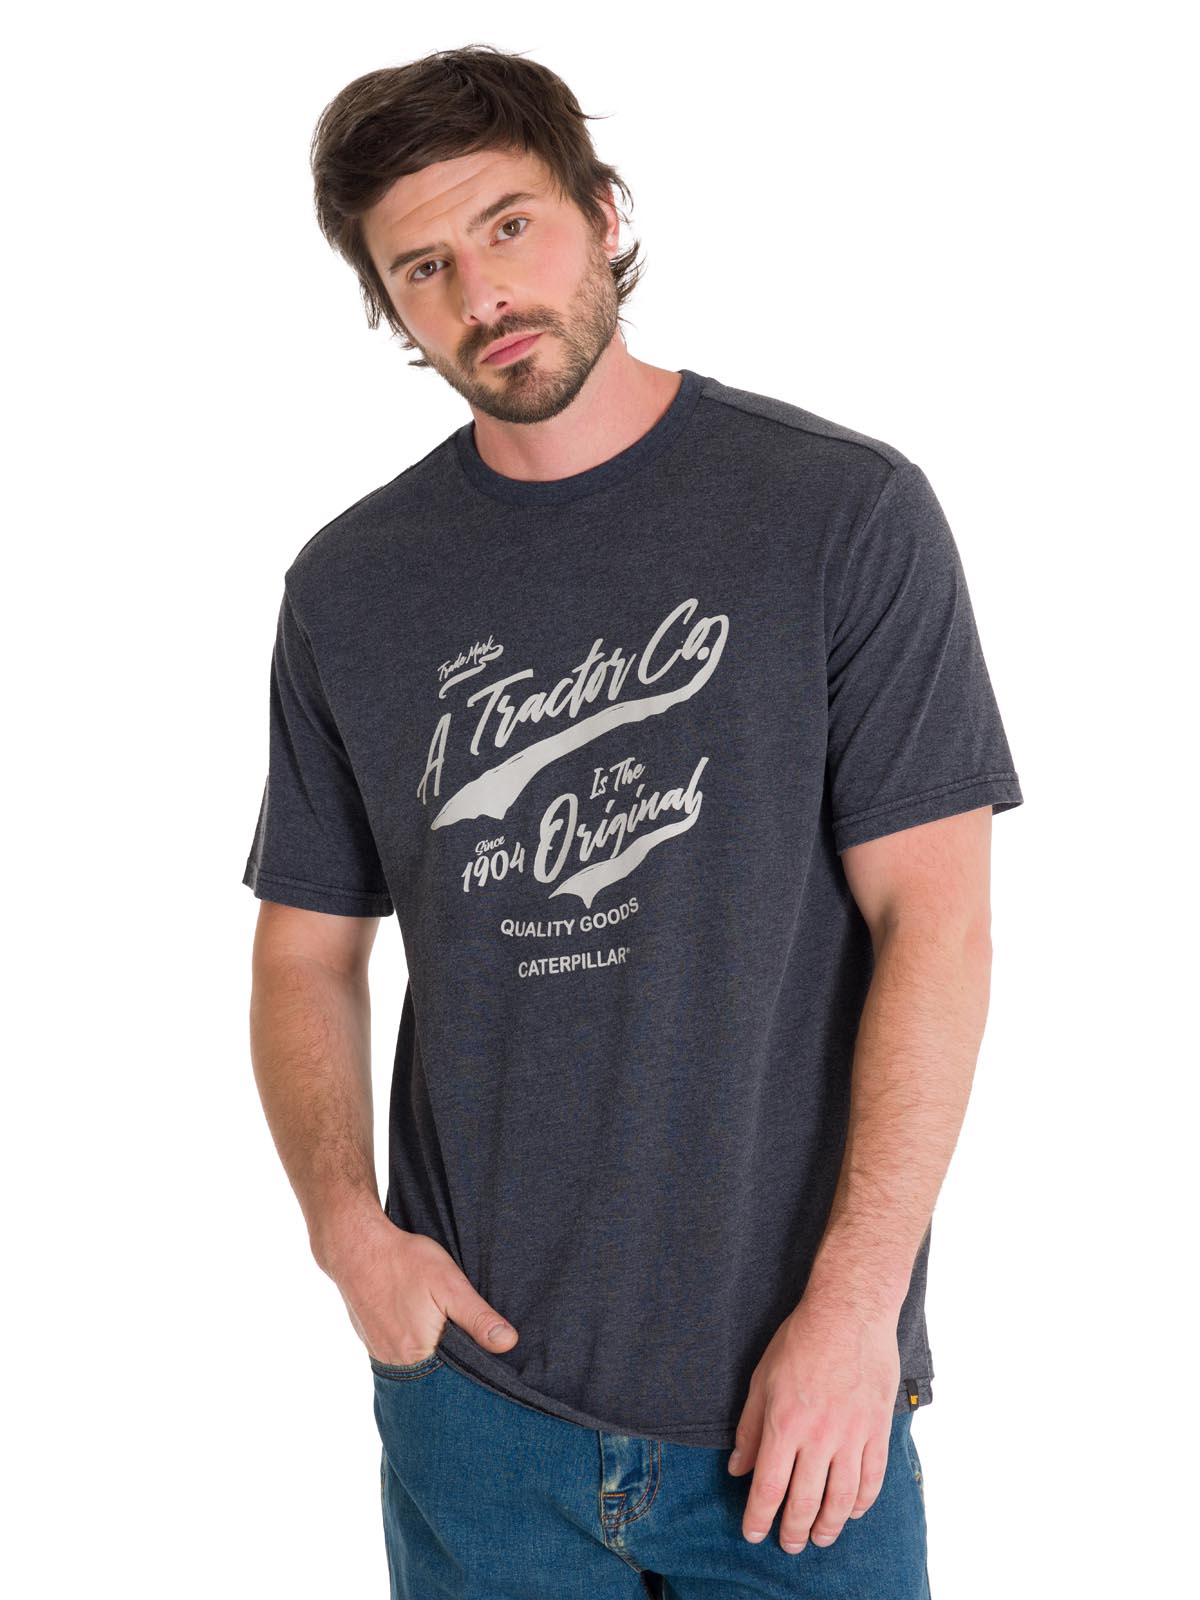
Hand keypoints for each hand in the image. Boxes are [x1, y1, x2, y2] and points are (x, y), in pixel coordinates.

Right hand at [322, 1211, 518, 1364]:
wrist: (355, 1246)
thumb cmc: (405, 1262)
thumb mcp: (450, 1284)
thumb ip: (478, 1318)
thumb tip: (508, 1344)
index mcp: (418, 1354)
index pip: (454, 1381)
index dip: (472, 1372)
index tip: (487, 1362)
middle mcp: (395, 1362)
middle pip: (434, 1377)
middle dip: (452, 1366)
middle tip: (465, 1342)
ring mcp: (379, 1353)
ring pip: (416, 1367)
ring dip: (433, 1357)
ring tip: (445, 1335)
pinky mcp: (371, 1341)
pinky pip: (399, 1355)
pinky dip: (414, 1349)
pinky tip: (421, 1328)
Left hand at [726, 1296, 899, 1552]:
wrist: (849, 1313)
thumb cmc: (799, 1341)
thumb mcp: (761, 1379)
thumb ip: (750, 1429)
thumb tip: (738, 1469)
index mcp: (784, 1424)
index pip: (769, 1488)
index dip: (759, 1518)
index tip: (754, 1533)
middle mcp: (819, 1437)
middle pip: (805, 1502)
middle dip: (793, 1530)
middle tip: (789, 1544)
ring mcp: (852, 1435)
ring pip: (842, 1499)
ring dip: (829, 1526)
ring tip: (819, 1537)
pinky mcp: (877, 1429)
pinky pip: (872, 1479)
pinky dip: (862, 1503)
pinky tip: (853, 1511)